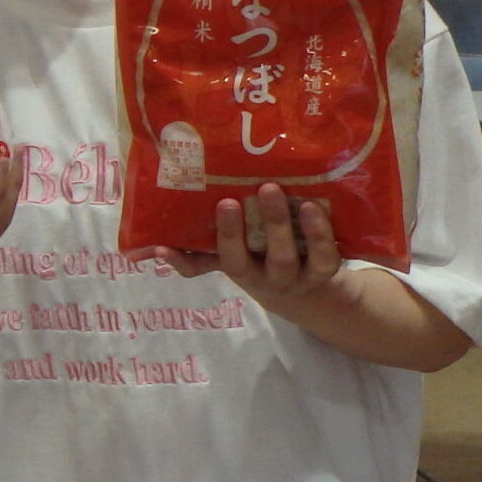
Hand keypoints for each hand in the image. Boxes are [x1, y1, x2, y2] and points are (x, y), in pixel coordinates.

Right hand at [138, 183, 344, 315]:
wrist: (307, 290)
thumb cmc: (258, 261)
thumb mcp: (231, 260)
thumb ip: (197, 254)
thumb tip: (155, 243)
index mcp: (245, 272)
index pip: (231, 260)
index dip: (226, 238)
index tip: (221, 205)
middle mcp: (272, 279)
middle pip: (267, 259)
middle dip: (259, 229)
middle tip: (250, 191)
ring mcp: (301, 276)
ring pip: (293, 258)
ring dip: (288, 228)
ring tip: (281, 192)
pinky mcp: (326, 269)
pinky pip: (326, 256)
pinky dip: (320, 233)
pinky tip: (312, 207)